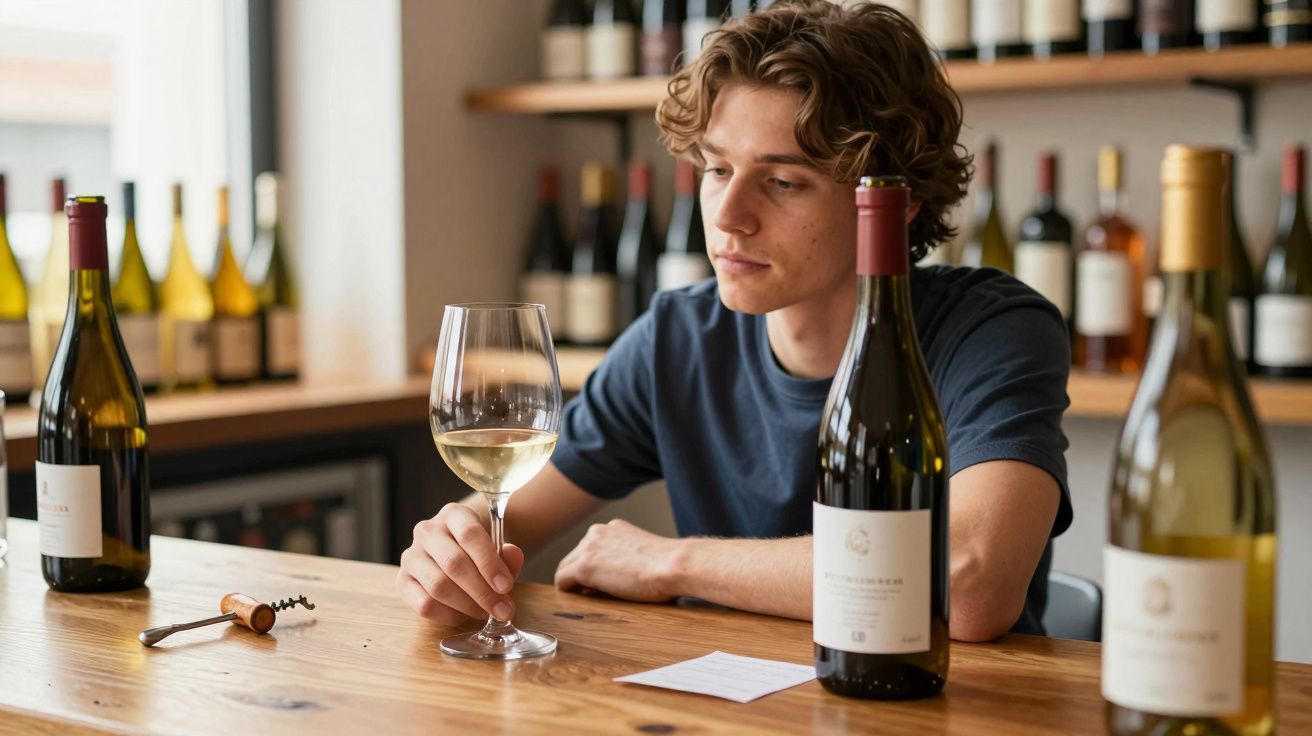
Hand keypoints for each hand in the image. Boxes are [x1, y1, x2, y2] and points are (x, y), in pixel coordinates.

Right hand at [396, 503, 524, 625]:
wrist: (454, 553)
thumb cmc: (478, 551)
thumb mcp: (497, 548)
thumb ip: (508, 554)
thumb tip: (512, 555)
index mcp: (453, 514)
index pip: (469, 534)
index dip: (489, 563)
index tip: (506, 586)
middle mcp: (426, 531)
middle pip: (454, 563)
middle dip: (482, 591)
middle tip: (502, 609)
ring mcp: (410, 556)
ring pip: (438, 586)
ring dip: (467, 605)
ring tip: (485, 612)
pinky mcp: (402, 581)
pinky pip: (424, 604)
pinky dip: (448, 615)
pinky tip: (463, 615)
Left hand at [554, 519, 681, 602]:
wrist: (673, 565)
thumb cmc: (668, 565)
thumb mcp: (643, 552)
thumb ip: (625, 556)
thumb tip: (612, 575)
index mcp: (613, 528)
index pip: (591, 548)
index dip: (596, 568)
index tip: (607, 581)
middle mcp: (597, 532)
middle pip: (575, 557)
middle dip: (583, 575)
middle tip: (600, 591)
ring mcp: (588, 548)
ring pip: (567, 568)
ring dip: (576, 583)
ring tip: (596, 595)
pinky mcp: (584, 567)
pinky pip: (562, 581)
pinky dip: (568, 591)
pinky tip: (582, 599)